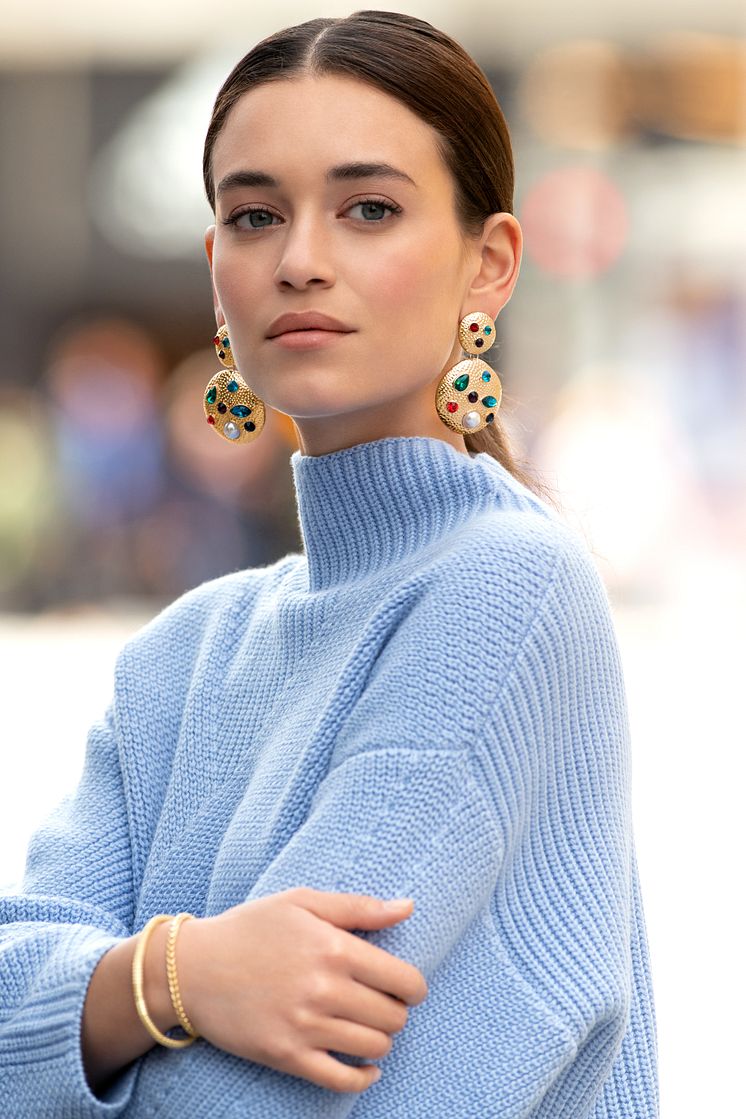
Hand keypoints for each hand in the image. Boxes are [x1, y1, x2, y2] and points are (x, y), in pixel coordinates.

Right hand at [176, 887, 426, 1092]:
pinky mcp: (287, 1056)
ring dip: (380, 1039)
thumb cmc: (250, 929)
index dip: (414, 987)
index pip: (403, 980)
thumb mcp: (301, 902)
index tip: (406, 986)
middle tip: (380, 1003)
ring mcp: (305, 1026)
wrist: (192, 969)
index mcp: (333, 948)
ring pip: (374, 1047)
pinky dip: (363, 1077)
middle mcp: (324, 989)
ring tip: (366, 1026)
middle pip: (393, 1016)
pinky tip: (365, 1066)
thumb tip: (408, 907)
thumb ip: (358, 907)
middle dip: (396, 1011)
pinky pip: (342, 1080)